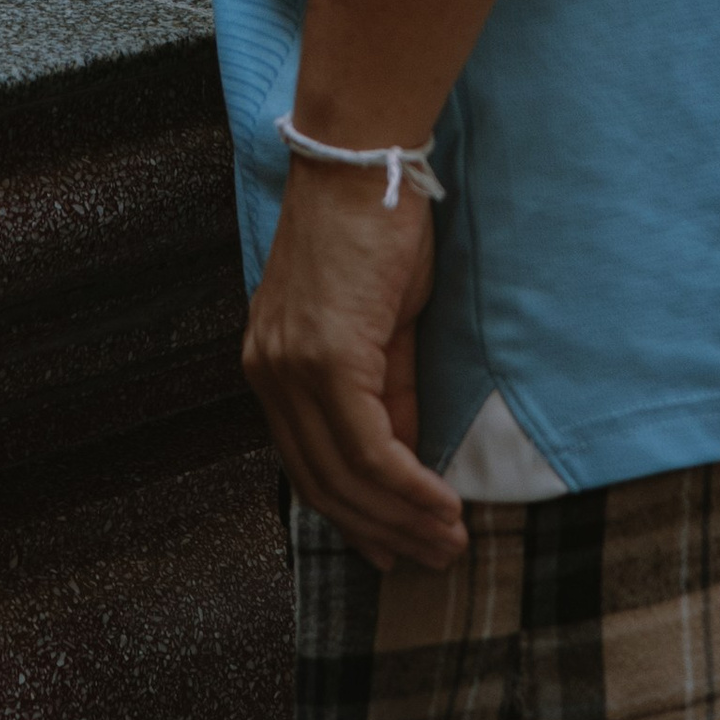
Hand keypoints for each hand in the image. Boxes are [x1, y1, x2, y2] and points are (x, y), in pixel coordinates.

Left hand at [242, 163, 466, 573]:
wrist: (362, 161)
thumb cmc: (374, 227)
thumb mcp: (381, 322)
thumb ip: (385, 390)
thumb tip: (403, 455)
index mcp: (272, 364)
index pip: (306, 465)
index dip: (353, 515)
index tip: (393, 549)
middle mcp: (269, 372)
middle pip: (321, 483)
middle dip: (381, 531)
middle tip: (432, 558)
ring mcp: (291, 367)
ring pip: (344, 474)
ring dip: (402, 518)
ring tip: (449, 542)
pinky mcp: (326, 357)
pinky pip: (368, 446)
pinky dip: (408, 485)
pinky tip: (442, 504)